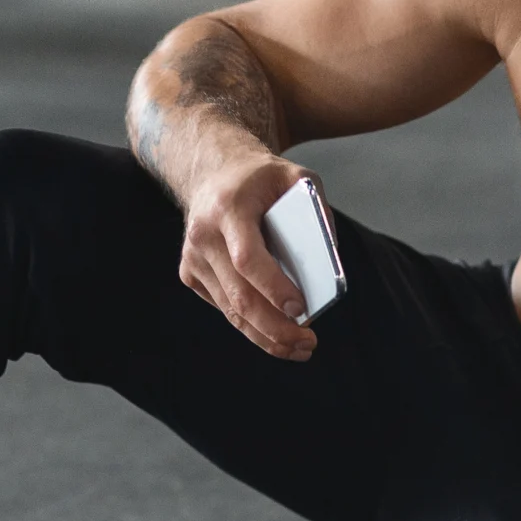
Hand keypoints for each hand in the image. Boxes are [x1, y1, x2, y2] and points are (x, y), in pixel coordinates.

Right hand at [177, 149, 318, 359]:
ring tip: (297, 347)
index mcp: (229, 208)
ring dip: (266, 335)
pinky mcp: (190, 273)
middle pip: (239, 295)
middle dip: (275, 328)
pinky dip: (251, 323)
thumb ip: (317, 213)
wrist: (213, 173)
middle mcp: (204, 235)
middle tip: (307, 343)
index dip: (274, 289)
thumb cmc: (260, 179)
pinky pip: (225, 306)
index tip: (302, 310)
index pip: (248, 259)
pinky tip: (274, 330)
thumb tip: (329, 266)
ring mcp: (193, 257)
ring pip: (231, 310)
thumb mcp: (295, 177)